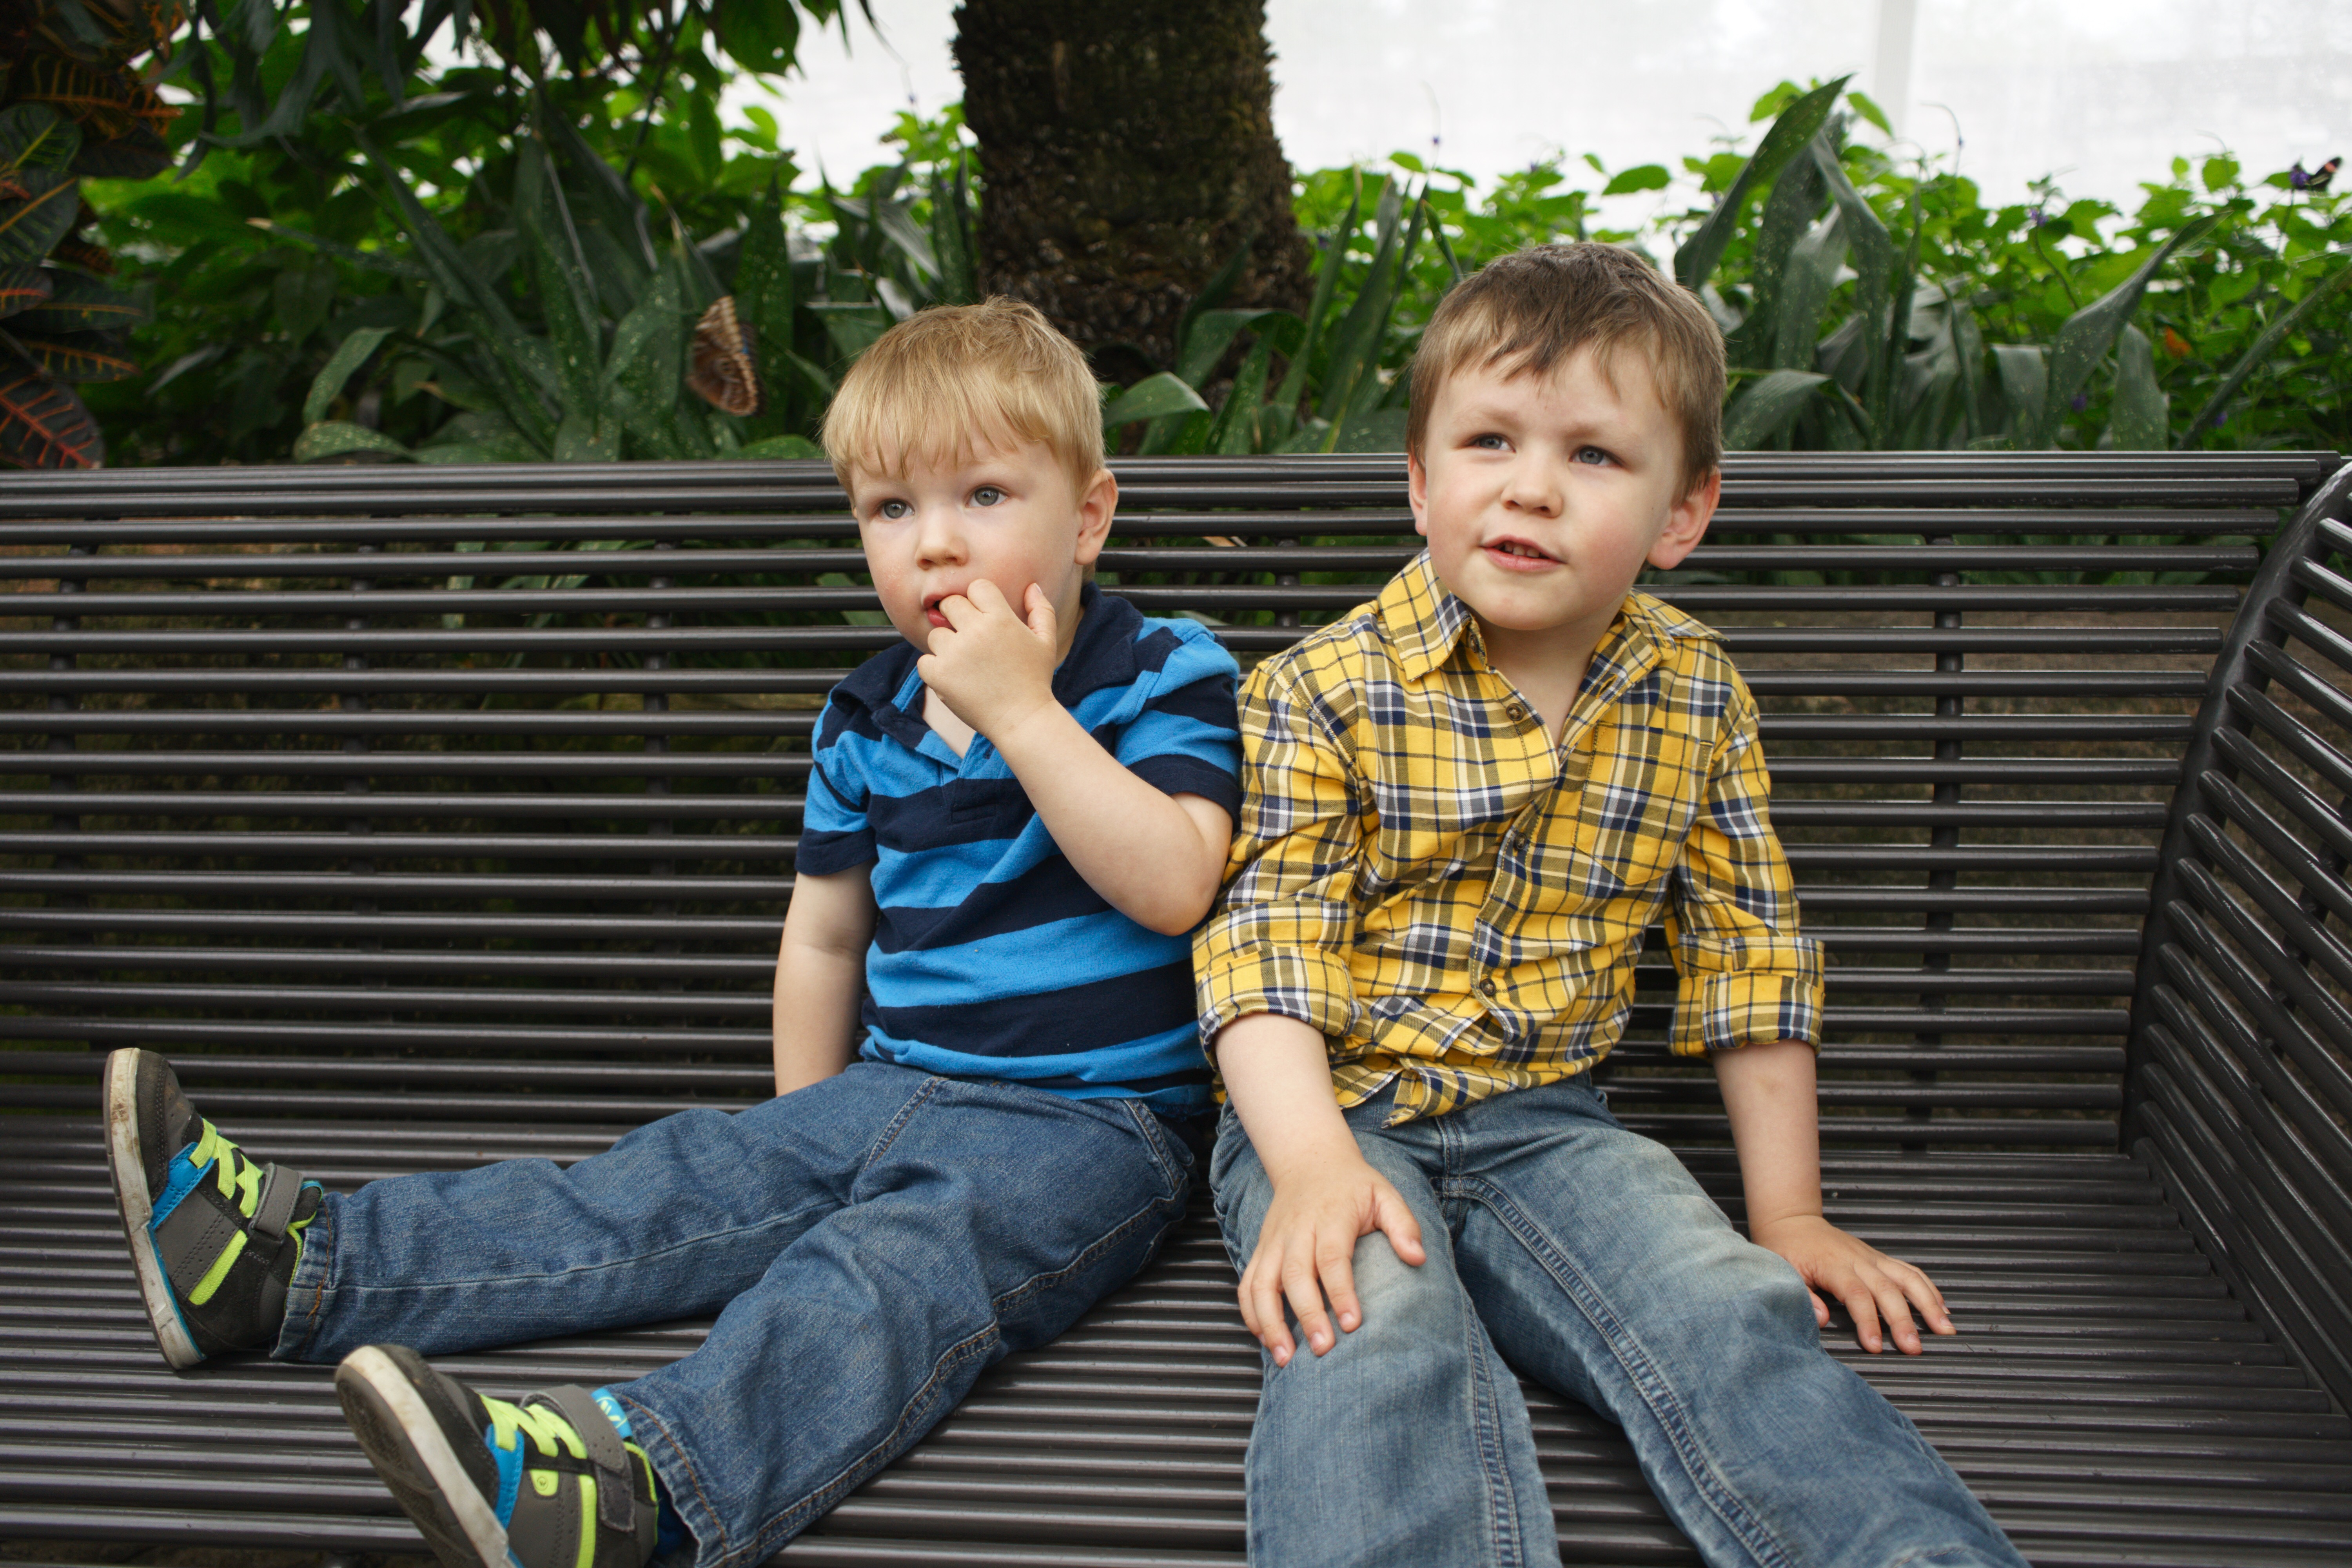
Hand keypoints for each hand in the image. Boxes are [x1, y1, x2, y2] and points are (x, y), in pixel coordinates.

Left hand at [916, 579, 1059, 741]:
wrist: (1021, 720)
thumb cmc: (1035, 680)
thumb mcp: (1046, 642)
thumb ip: (1041, 609)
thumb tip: (1032, 586)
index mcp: (1000, 618)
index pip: (976, 587)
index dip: (979, 600)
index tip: (984, 618)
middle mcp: (975, 631)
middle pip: (951, 604)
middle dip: (959, 618)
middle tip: (972, 641)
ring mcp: (954, 653)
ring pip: (936, 633)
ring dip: (947, 646)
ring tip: (967, 665)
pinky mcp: (938, 675)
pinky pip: (924, 660)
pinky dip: (936, 669)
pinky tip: (956, 678)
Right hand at [1240, 1156, 1425, 1366]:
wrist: (1310, 1161)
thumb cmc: (1353, 1185)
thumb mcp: (1384, 1194)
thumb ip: (1403, 1224)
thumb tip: (1417, 1258)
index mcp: (1330, 1218)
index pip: (1332, 1258)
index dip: (1341, 1292)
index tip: (1351, 1324)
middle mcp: (1297, 1231)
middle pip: (1295, 1276)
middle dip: (1307, 1315)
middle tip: (1323, 1350)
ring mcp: (1274, 1241)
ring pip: (1262, 1283)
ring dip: (1270, 1322)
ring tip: (1284, 1358)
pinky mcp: (1261, 1249)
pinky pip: (1248, 1283)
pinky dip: (1251, 1312)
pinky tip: (1264, 1338)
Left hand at [1750, 1212, 1953, 1354]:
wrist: (1791, 1220)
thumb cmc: (1784, 1248)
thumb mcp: (1781, 1271)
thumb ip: (1803, 1296)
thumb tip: (1822, 1318)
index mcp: (1834, 1265)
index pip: (1856, 1295)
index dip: (1868, 1321)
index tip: (1876, 1347)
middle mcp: (1859, 1260)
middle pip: (1887, 1290)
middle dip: (1903, 1321)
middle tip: (1914, 1348)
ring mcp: (1872, 1258)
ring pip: (1907, 1278)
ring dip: (1928, 1304)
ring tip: (1945, 1329)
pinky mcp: (1879, 1258)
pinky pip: (1909, 1271)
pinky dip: (1929, 1288)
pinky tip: (1942, 1308)